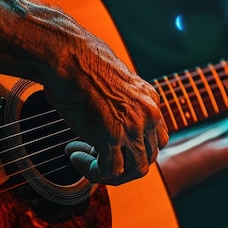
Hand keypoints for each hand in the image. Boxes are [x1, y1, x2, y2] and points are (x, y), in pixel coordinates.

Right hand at [42, 34, 168, 184]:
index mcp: (151, 100)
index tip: (114, 147)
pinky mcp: (112, 137)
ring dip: (110, 172)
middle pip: (148, 157)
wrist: (70, 56)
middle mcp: (148, 115)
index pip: (157, 139)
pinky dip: (92, 171)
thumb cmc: (82, 63)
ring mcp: (133, 127)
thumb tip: (110, 119)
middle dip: (124, 164)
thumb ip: (122, 102)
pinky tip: (75, 156)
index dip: (136, 149)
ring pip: (135, 170)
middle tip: (97, 157)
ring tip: (85, 160)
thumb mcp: (115, 82)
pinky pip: (110, 171)